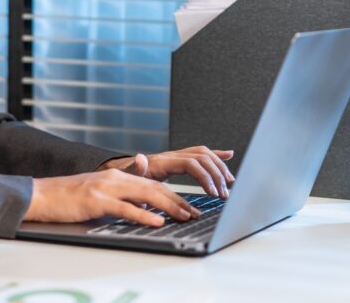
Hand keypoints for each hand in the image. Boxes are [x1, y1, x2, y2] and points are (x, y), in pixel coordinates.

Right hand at [23, 169, 201, 226]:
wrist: (43, 195)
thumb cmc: (69, 196)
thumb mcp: (100, 189)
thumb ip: (122, 191)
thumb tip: (144, 202)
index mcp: (118, 176)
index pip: (153, 185)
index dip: (174, 196)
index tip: (190, 207)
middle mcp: (115, 178)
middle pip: (154, 188)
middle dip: (178, 201)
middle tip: (194, 213)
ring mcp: (106, 189)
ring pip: (145, 195)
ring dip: (168, 207)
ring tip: (184, 216)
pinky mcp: (96, 201)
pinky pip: (125, 208)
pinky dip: (143, 215)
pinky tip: (156, 221)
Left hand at [98, 146, 235, 198]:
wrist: (119, 173)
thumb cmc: (123, 178)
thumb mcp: (126, 176)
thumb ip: (135, 169)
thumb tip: (140, 158)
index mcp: (162, 161)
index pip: (191, 163)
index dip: (204, 177)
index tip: (212, 193)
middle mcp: (171, 156)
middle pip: (202, 158)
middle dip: (216, 175)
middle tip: (224, 194)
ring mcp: (176, 157)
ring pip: (204, 155)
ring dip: (219, 168)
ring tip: (229, 183)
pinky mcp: (178, 161)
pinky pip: (200, 154)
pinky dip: (216, 155)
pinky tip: (228, 156)